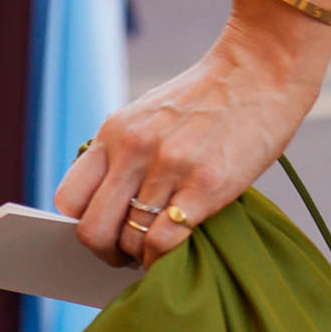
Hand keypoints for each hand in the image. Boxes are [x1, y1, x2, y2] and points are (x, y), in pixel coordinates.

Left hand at [52, 0, 330, 266]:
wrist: (261, 71)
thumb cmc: (208, 102)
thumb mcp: (150, 116)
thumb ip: (126, 154)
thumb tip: (111, 210)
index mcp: (115, 132)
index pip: (69, 199)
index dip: (81, 225)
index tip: (103, 232)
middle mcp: (135, 149)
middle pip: (92, 230)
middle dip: (106, 254)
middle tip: (126, 256)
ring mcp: (169, 168)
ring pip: (130, 241)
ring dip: (141, 257)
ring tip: (158, 251)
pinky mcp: (206, 186)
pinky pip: (165, 242)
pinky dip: (165, 259)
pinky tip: (177, 253)